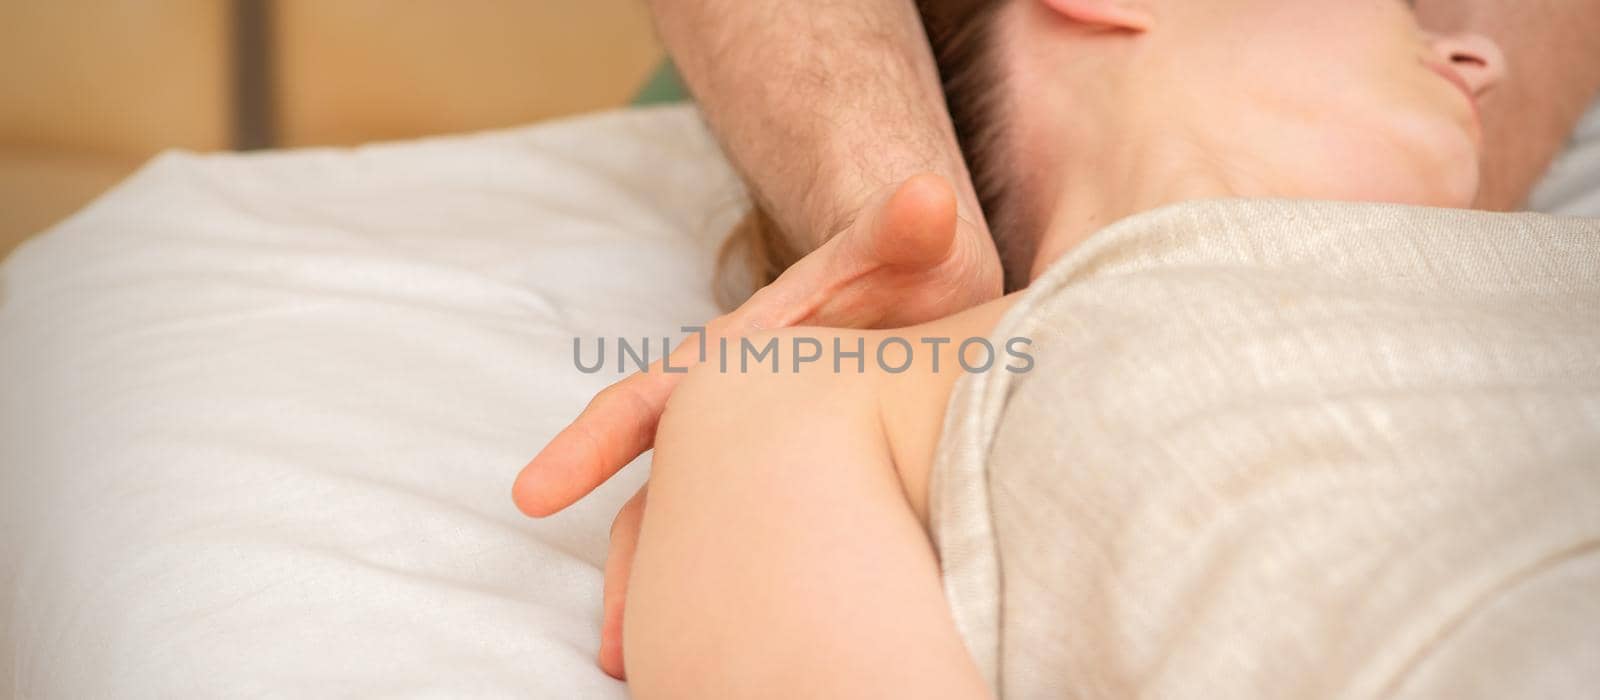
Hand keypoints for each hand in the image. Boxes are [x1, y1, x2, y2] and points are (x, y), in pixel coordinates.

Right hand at [511, 173, 1002, 677]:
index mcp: (728, 363)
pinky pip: (751, 566)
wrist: (930, 309)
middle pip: (658, 501)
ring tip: (653, 669)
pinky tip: (752, 661)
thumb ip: (902, 230)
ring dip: (673, 602)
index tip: (534, 493)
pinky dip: (731, 609)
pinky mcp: (802, 511)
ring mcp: (760, 473)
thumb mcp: (900, 250)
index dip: (592, 445)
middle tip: (615, 641)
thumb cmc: (901, 277)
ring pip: (695, 545)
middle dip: (630, 568)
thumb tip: (928, 200)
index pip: (647, 403)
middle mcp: (727, 425)